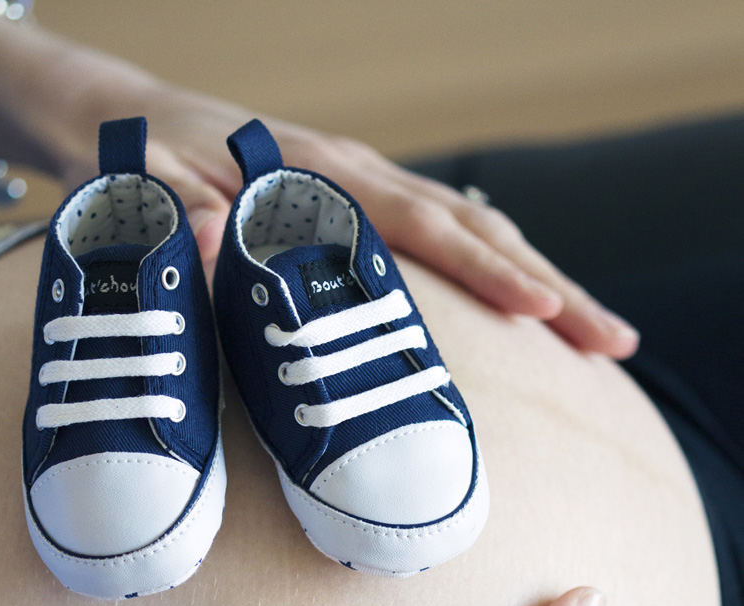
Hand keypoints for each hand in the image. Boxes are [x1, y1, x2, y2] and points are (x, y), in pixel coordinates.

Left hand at [126, 87, 639, 356]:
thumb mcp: (151, 187)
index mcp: (321, 176)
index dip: (487, 268)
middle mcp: (360, 178)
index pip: (423, 225)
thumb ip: (189, 211)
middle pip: (477, 229)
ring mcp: (368, 191)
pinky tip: (527, 301)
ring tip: (595, 337)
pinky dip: (496, 268)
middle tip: (612, 343)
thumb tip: (231, 234)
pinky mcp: (363, 207)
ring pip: (474, 230)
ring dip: (540, 281)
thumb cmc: (148, 161)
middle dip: (551, 286)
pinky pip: (446, 237)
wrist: (135, 122)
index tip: (544, 310)